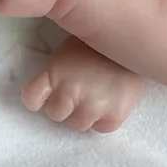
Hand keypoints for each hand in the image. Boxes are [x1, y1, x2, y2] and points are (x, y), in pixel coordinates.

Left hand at [22, 36, 144, 131]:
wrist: (134, 37)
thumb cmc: (98, 42)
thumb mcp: (69, 50)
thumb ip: (58, 71)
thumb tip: (49, 89)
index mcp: (55, 71)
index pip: (31, 98)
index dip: (38, 98)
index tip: (46, 94)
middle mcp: (69, 91)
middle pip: (55, 113)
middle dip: (65, 104)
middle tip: (78, 91)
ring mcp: (92, 106)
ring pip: (77, 124)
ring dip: (84, 113)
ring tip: (97, 93)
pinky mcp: (113, 117)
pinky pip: (100, 128)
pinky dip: (104, 118)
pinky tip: (111, 98)